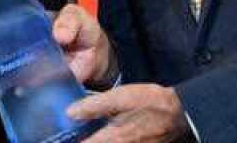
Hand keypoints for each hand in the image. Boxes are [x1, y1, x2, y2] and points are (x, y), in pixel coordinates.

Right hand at [0, 4, 114, 84]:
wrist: (96, 54)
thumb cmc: (83, 30)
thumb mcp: (78, 18)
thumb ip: (69, 22)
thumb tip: (58, 34)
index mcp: (30, 25)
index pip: (3, 26)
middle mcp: (25, 44)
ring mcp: (30, 63)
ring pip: (5, 67)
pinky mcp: (38, 80)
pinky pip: (20, 85)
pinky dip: (9, 89)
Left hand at [67, 84, 188, 142]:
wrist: (180, 114)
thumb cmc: (151, 103)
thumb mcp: (122, 98)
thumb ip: (94, 106)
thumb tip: (69, 113)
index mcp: (112, 139)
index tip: (56, 139)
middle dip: (81, 141)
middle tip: (66, 136)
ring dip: (93, 140)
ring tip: (80, 134)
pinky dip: (104, 140)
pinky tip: (101, 134)